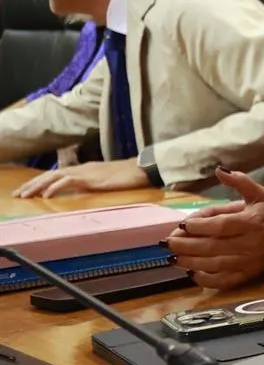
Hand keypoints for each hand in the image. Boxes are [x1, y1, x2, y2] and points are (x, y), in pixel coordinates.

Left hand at [16, 158, 152, 198]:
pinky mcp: (90, 178)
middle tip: (18, 194)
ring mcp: (85, 172)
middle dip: (32, 185)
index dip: (40, 182)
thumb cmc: (130, 176)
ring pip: (54, 177)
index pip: (56, 175)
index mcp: (84, 170)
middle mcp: (81, 168)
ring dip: (37, 186)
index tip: (28, 191)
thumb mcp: (107, 182)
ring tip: (25, 195)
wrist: (143, 168)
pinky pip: (68, 181)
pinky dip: (55, 188)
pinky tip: (46, 195)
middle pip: (50, 175)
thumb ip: (94, 185)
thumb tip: (84, 192)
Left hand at [166, 169, 263, 289]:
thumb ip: (239, 182)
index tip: (182, 225)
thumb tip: (219, 170)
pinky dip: (207, 280)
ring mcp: (249, 261)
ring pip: (215, 265)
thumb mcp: (260, 193)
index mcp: (252, 221)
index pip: (221, 225)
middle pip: (212, 247)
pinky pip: (226, 281)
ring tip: (172, 257)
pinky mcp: (249, 274)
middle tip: (167, 242)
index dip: (199, 226)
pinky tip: (192, 274)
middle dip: (186, 245)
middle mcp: (250, 243)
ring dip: (190, 262)